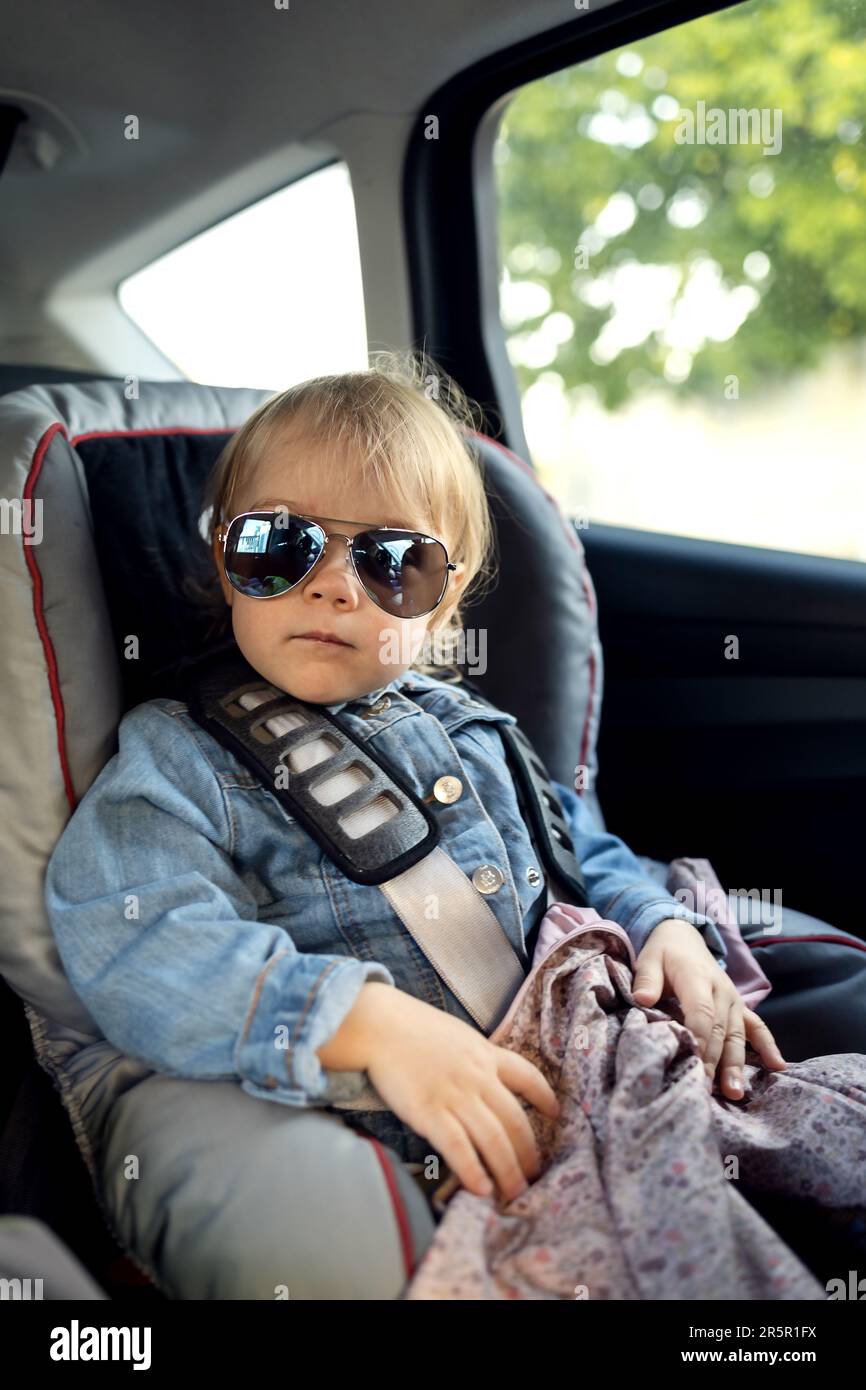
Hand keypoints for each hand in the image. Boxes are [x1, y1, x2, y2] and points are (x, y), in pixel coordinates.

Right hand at [362, 987, 560, 1202]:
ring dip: (508, 1170)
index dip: (545, 1096)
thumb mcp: (456, 1034)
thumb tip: (481, 1075)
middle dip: (529, 1152)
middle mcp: (478, 1077)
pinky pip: (459, 1148)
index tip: (555, 1113)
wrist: (379, 1026)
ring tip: (516, 1192)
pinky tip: (482, 1189)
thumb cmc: (411, 1027)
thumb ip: (472, 1056)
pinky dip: (473, 1171)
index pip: (527, 1076)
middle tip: (535, 1175)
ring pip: (494, 1139)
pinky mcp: (430, 1113)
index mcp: (485, 1054)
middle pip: (515, 1120)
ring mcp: (456, 1096)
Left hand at [630, 918, 786, 1099]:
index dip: (699, 1039)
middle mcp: (721, 990)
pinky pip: (757, 1026)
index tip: (694, 1065)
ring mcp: (733, 999)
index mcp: (697, 977)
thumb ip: (647, 980)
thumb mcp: (649, 960)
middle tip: (707, 1090)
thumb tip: (642, 1000)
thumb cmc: (663, 954)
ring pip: (738, 1035)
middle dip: (715, 1061)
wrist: (684, 937)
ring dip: (737, 1064)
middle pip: (721, 1030)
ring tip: (734, 1092)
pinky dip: (768, 1045)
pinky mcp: (739, 1006)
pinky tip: (778, 1066)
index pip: (702, 1011)